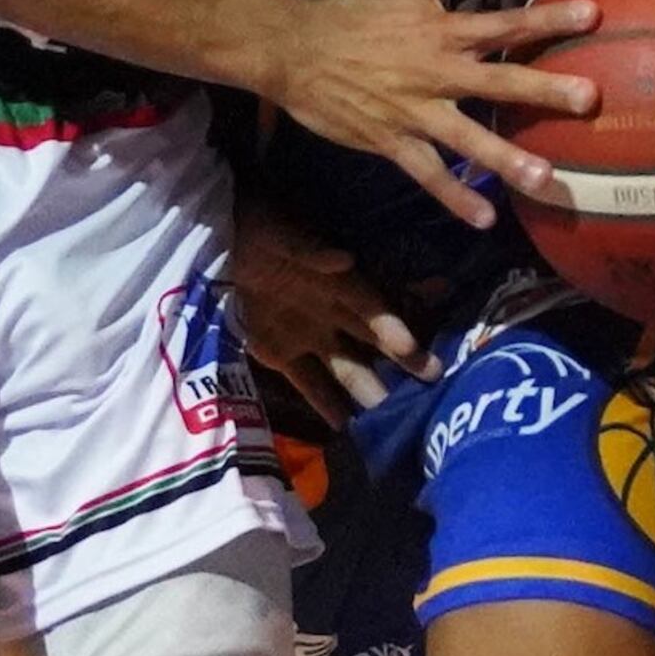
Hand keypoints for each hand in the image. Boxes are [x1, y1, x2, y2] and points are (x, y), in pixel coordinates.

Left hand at [232, 210, 435, 429]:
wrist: (221, 242)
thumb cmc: (258, 226)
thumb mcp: (278, 231)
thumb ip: (308, 248)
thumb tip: (344, 260)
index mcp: (335, 280)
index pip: (371, 306)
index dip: (391, 325)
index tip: (411, 347)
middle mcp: (331, 312)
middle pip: (372, 341)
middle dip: (403, 362)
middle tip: (433, 384)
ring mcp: (308, 336)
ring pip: (347, 368)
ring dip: (368, 390)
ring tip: (391, 422)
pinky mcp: (281, 354)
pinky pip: (309, 384)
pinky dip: (326, 405)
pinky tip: (346, 429)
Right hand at [266, 0, 598, 229]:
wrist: (296, 46)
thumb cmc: (356, 9)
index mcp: (443, 30)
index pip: (505, 23)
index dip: (548, 17)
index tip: (593, 15)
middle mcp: (436, 72)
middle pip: (498, 82)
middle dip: (544, 90)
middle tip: (589, 99)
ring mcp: (415, 111)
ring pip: (468, 138)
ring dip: (507, 158)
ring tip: (546, 178)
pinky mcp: (392, 140)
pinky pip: (428, 174)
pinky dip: (455, 198)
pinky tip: (484, 219)